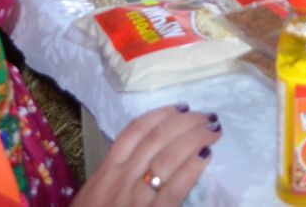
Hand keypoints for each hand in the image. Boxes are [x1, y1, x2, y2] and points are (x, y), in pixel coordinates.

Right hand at [73, 106, 220, 205]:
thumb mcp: (93, 198)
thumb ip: (116, 177)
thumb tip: (144, 159)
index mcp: (105, 173)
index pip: (133, 132)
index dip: (160, 115)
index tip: (180, 107)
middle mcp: (119, 180)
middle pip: (155, 139)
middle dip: (184, 122)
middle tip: (205, 115)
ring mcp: (135, 198)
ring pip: (167, 157)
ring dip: (193, 137)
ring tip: (212, 128)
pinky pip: (174, 188)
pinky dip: (192, 167)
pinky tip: (206, 154)